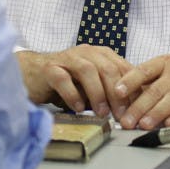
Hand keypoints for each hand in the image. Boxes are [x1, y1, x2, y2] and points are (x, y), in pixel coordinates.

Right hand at [16, 45, 135, 117]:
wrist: (32, 74)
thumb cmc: (67, 81)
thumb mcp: (93, 85)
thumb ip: (110, 91)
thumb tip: (135, 108)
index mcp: (101, 55)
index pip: (123, 68)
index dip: (133, 89)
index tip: (138, 110)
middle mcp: (86, 53)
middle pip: (108, 68)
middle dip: (117, 93)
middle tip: (122, 115)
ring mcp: (66, 59)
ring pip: (87, 70)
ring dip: (97, 93)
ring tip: (102, 113)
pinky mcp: (49, 68)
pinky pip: (63, 79)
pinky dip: (72, 94)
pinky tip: (77, 108)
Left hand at [113, 38, 169, 129]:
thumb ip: (152, 77)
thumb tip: (126, 95)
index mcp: (165, 62)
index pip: (144, 70)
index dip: (129, 80)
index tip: (116, 91)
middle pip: (155, 89)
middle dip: (138, 107)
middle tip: (125, 121)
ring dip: (156, 112)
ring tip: (143, 124)